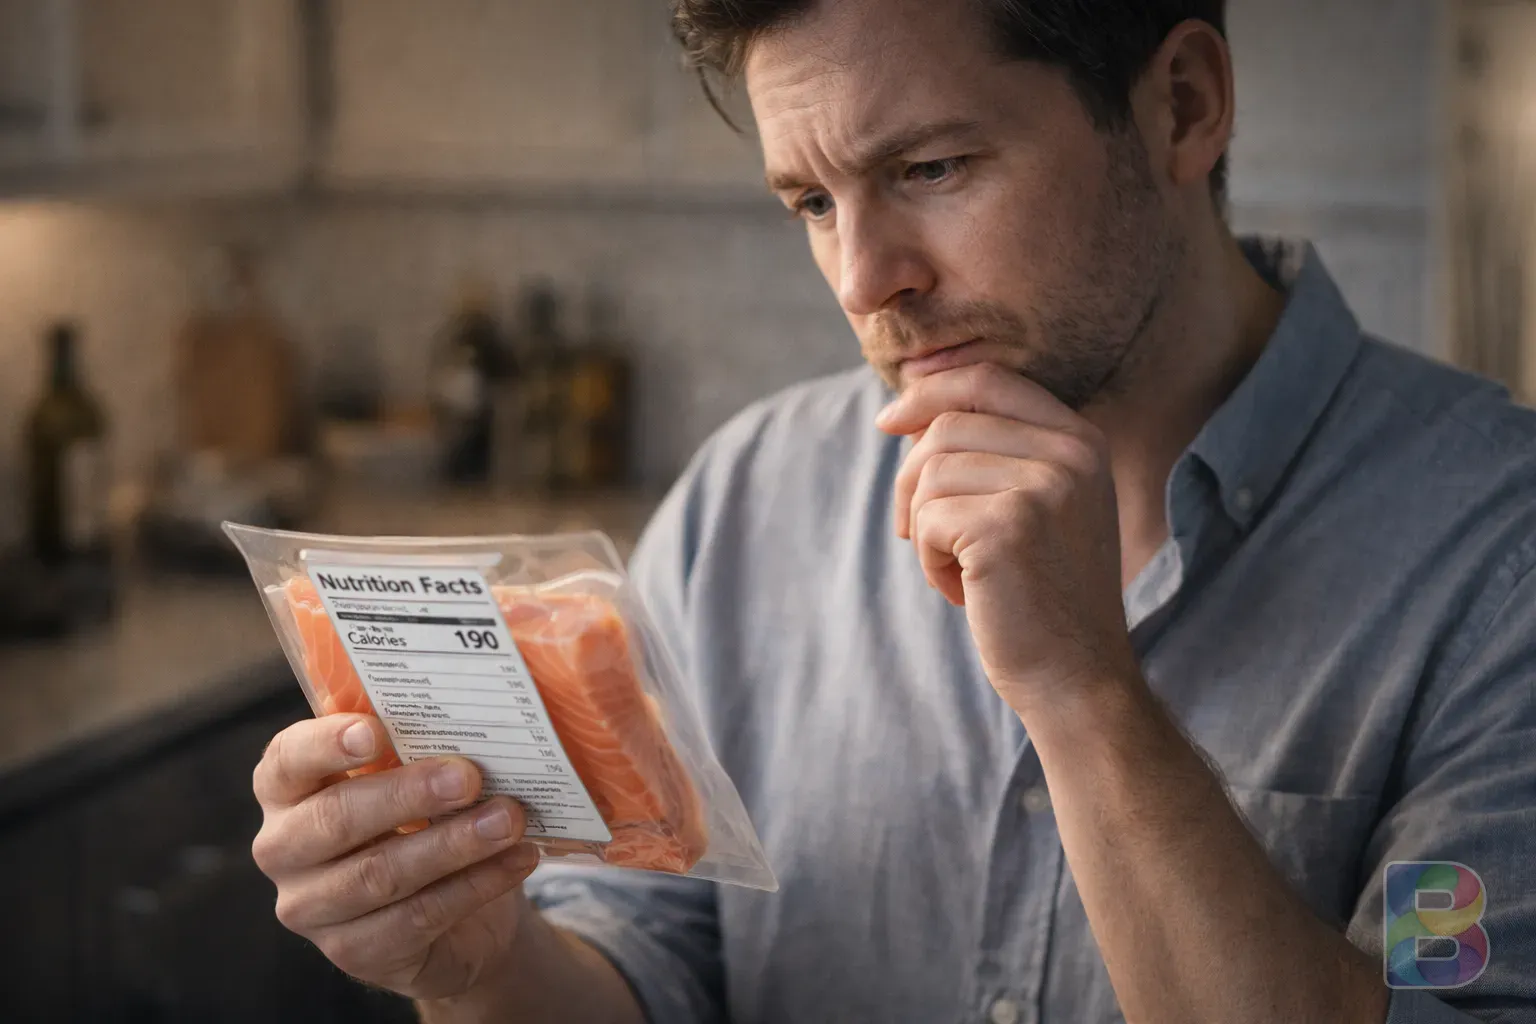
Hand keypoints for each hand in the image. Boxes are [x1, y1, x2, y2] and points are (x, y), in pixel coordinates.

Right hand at [252, 714, 539, 1000]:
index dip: (325, 744)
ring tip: (508, 820)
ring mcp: (311, 907)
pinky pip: (418, 916)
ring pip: (381, 873)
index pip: (287, 759)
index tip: (374, 731)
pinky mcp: (353, 951)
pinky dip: (476, 884)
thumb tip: (468, 721)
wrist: (453, 914)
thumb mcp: (414, 777)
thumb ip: (418, 749)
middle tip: (470, 777)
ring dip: (454, 843)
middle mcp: (284, 848)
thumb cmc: (423, 820)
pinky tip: (516, 858)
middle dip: (409, 794)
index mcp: (287, 789)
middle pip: (336, 818)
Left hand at [876, 363, 1139, 711]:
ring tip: (960, 570)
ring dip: (924, 529)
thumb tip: (908, 412)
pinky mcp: (1009, 527)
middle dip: (912, 481)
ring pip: (930, 474)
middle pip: (946, 428)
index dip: (928, 393)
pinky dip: (928, 559)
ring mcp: (1044, 487)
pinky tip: (964, 591)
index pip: (987, 380)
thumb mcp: (1038, 507)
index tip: (888, 423)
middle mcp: (1071, 453)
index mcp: (1081, 440)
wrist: (1077, 677)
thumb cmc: (1043, 596)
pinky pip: (927, 520)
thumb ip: (994, 452)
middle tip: (916, 535)